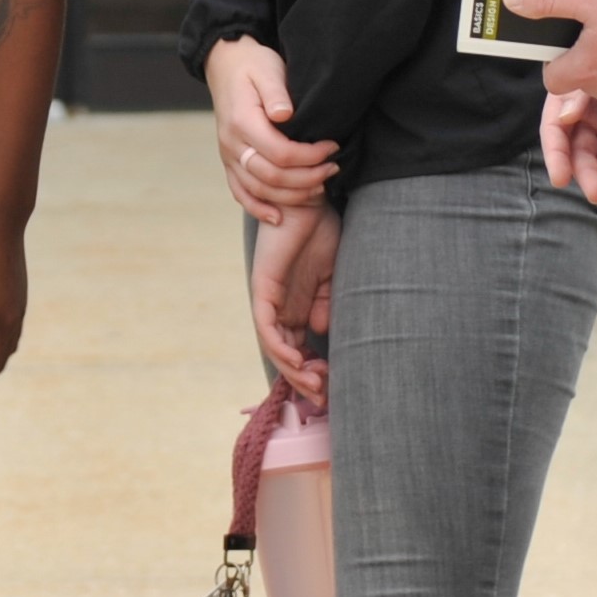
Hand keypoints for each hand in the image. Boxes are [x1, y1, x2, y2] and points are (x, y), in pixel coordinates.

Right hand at [205, 35, 337, 225]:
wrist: (226, 65)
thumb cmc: (254, 65)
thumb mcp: (268, 68)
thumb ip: (276, 92)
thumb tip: (284, 115)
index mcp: (242, 121)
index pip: (280, 153)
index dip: (310, 156)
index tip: (333, 147)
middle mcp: (232, 144)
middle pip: (271, 177)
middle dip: (308, 178)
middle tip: (334, 168)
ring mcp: (228, 156)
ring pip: (259, 190)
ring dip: (292, 195)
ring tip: (320, 187)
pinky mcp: (229, 162)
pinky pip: (240, 192)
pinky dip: (258, 209)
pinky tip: (278, 218)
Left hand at [247, 203, 341, 404]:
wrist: (309, 201)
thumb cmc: (320, 233)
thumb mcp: (332, 276)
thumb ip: (328, 304)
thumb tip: (323, 332)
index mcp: (298, 308)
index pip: (300, 350)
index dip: (312, 372)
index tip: (332, 386)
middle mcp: (282, 309)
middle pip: (285, 356)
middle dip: (303, 380)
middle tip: (324, 395)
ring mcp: (270, 300)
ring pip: (275, 348)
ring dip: (292, 370)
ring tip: (314, 383)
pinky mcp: (263, 289)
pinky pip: (266, 326)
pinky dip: (278, 347)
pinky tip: (297, 361)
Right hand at [538, 89, 596, 208]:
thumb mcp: (596, 58)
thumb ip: (575, 88)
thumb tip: (564, 117)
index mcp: (573, 91)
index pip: (555, 127)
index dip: (555, 153)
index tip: (560, 177)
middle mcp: (592, 107)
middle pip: (582, 146)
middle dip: (586, 170)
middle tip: (596, 192)